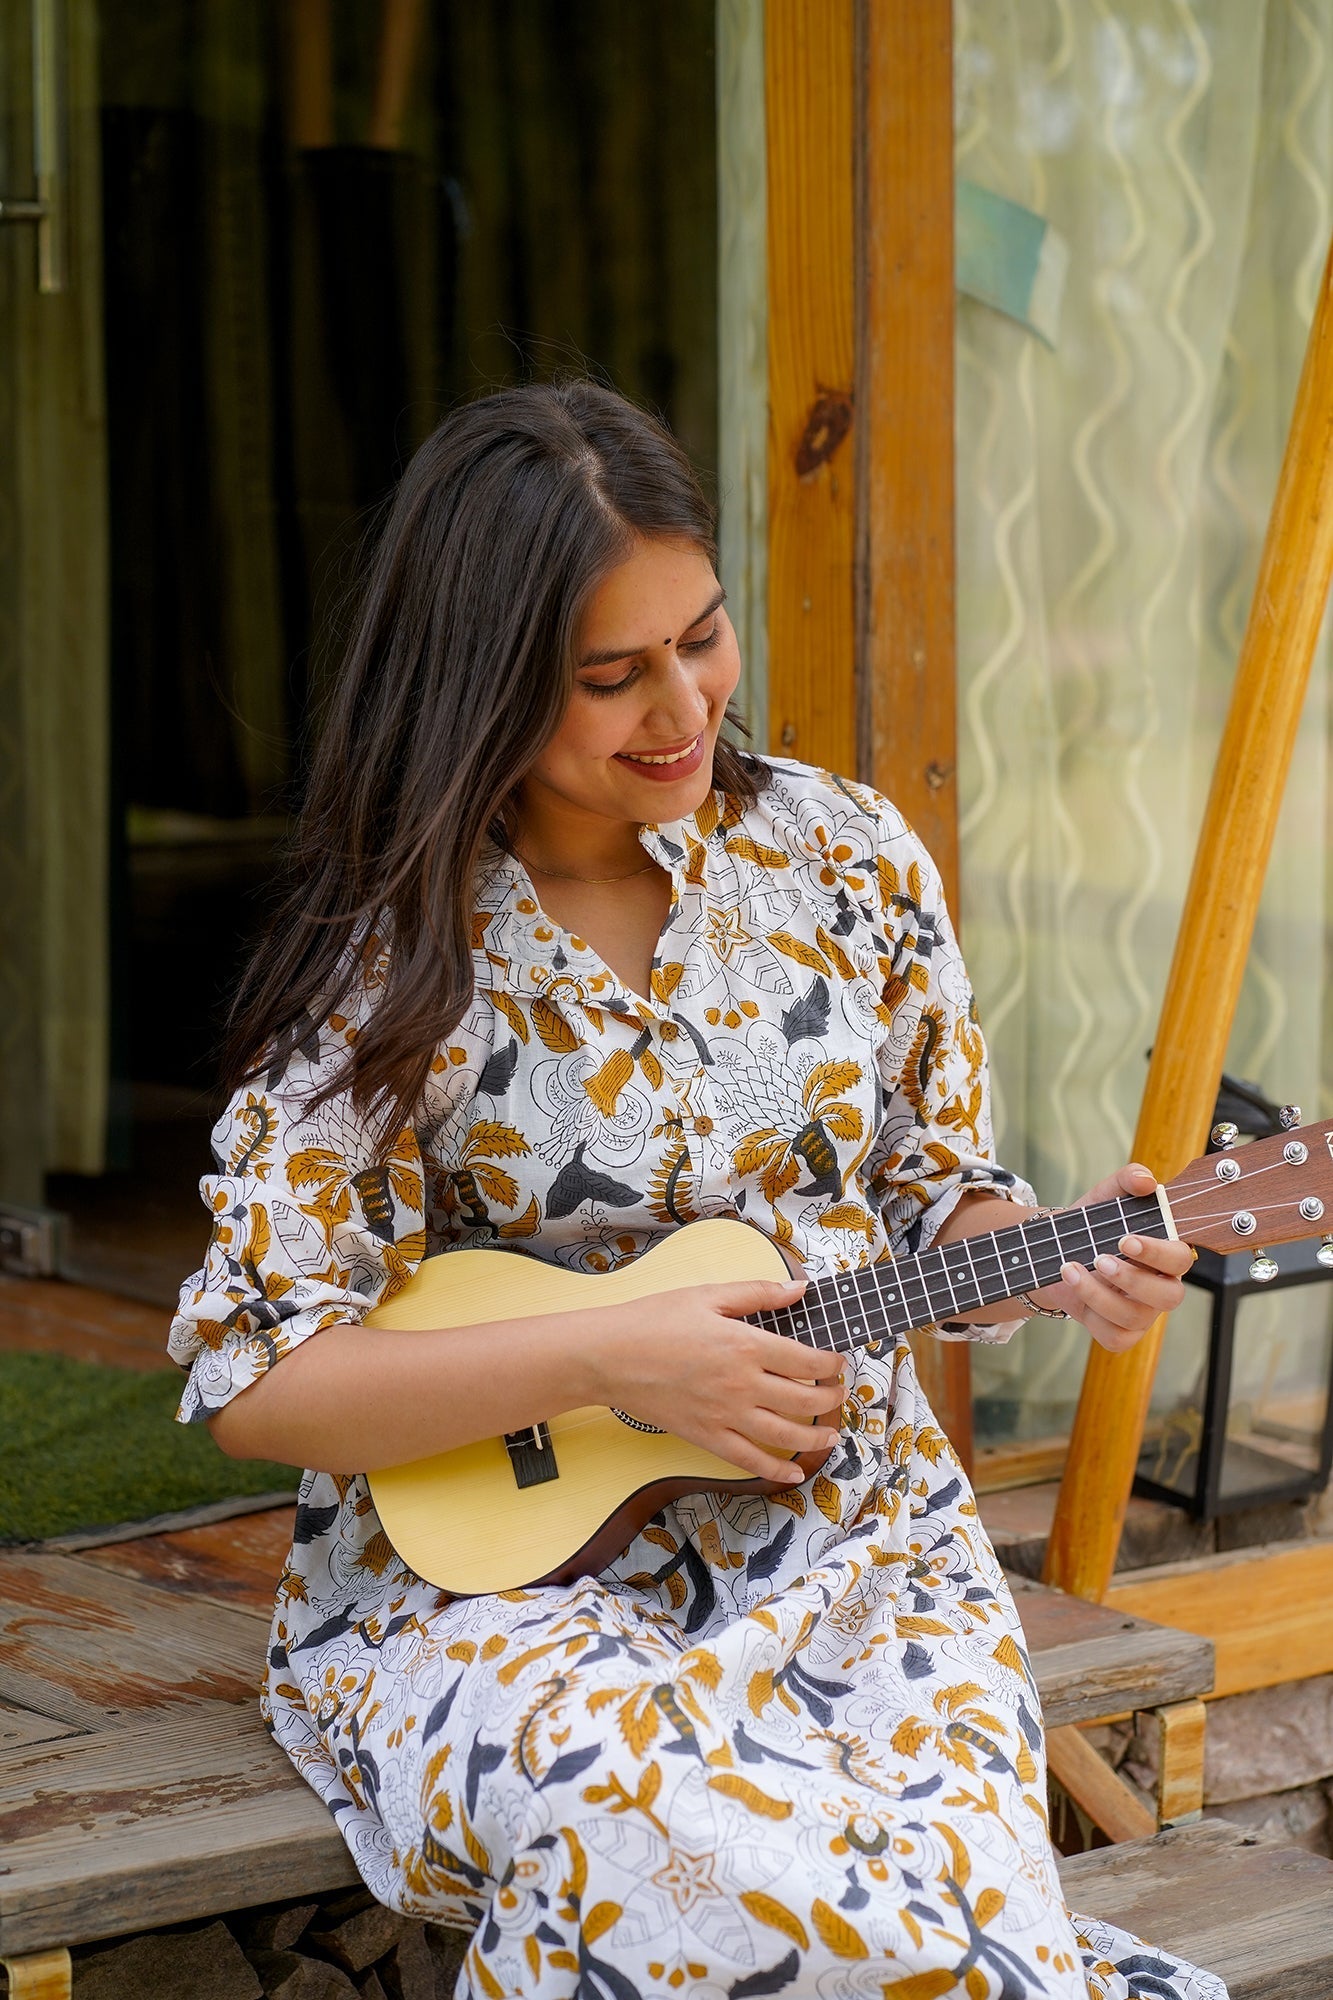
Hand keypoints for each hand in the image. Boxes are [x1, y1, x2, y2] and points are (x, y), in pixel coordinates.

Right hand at [587, 1276, 845, 1483]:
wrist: (609, 1356)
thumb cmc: (653, 1320)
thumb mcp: (708, 1294)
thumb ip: (758, 1292)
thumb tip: (798, 1289)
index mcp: (746, 1345)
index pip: (807, 1360)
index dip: (831, 1364)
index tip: (837, 1362)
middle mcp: (742, 1385)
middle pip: (805, 1399)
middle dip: (831, 1398)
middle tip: (839, 1393)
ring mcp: (725, 1415)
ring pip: (786, 1434)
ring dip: (816, 1437)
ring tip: (831, 1433)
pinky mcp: (706, 1437)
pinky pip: (749, 1460)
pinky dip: (776, 1470)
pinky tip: (793, 1473)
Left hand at [1034, 1163, 1193, 1353]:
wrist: (1056, 1250)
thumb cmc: (1093, 1224)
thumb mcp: (1107, 1195)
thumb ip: (1129, 1180)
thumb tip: (1147, 1182)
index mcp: (1165, 1255)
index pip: (1180, 1259)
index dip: (1158, 1252)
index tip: (1125, 1238)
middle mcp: (1160, 1287)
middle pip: (1169, 1297)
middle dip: (1133, 1279)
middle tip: (1100, 1259)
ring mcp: (1141, 1314)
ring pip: (1135, 1317)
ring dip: (1099, 1294)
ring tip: (1071, 1268)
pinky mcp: (1119, 1333)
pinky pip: (1114, 1336)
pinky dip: (1091, 1313)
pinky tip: (1074, 1289)